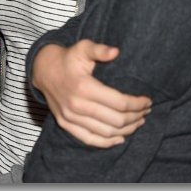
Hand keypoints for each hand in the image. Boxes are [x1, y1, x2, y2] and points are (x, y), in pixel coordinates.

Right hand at [32, 40, 151, 146]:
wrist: (43, 70)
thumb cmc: (68, 58)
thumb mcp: (82, 48)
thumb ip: (99, 50)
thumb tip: (116, 51)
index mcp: (83, 87)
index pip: (119, 103)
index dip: (137, 104)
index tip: (147, 101)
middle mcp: (76, 105)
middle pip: (116, 120)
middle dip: (136, 117)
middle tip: (145, 111)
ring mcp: (69, 116)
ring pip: (106, 132)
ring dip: (127, 129)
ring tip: (138, 122)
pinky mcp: (65, 124)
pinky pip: (89, 139)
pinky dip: (107, 142)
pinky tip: (120, 137)